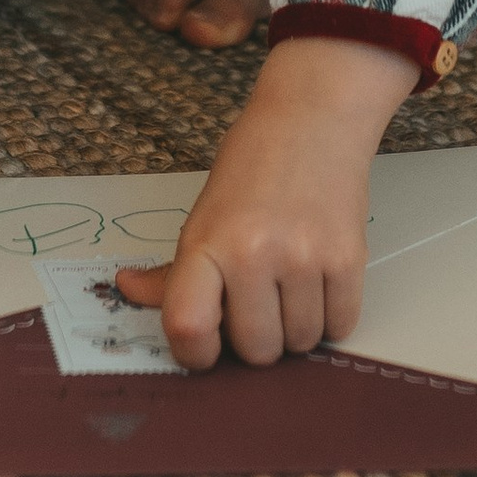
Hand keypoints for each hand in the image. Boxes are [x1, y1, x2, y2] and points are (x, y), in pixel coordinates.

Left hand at [114, 35, 414, 366]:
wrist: (312, 121)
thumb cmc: (253, 168)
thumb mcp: (203, 215)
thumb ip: (172, 269)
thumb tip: (128, 291)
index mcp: (206, 244)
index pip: (189, 328)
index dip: (196, 355)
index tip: (206, 348)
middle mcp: (254, 254)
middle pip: (256, 351)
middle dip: (257, 339)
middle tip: (258, 301)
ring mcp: (304, 258)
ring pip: (300, 344)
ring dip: (296, 328)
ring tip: (290, 284)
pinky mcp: (348, 259)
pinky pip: (340, 326)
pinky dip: (330, 316)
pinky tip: (318, 281)